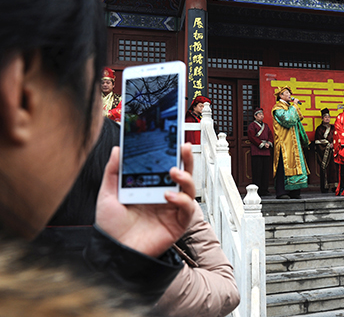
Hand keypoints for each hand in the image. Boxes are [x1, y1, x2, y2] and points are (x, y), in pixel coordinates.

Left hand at [95, 143, 196, 257]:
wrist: (112, 253)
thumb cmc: (110, 228)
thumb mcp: (107, 195)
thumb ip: (112, 171)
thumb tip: (117, 149)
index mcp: (150, 187)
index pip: (165, 164)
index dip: (171, 152)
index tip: (172, 137)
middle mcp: (163, 195)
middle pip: (182, 172)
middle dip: (186, 158)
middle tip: (182, 146)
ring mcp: (171, 209)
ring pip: (190, 188)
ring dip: (186, 177)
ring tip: (173, 172)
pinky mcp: (176, 224)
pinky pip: (188, 209)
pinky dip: (182, 201)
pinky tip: (169, 197)